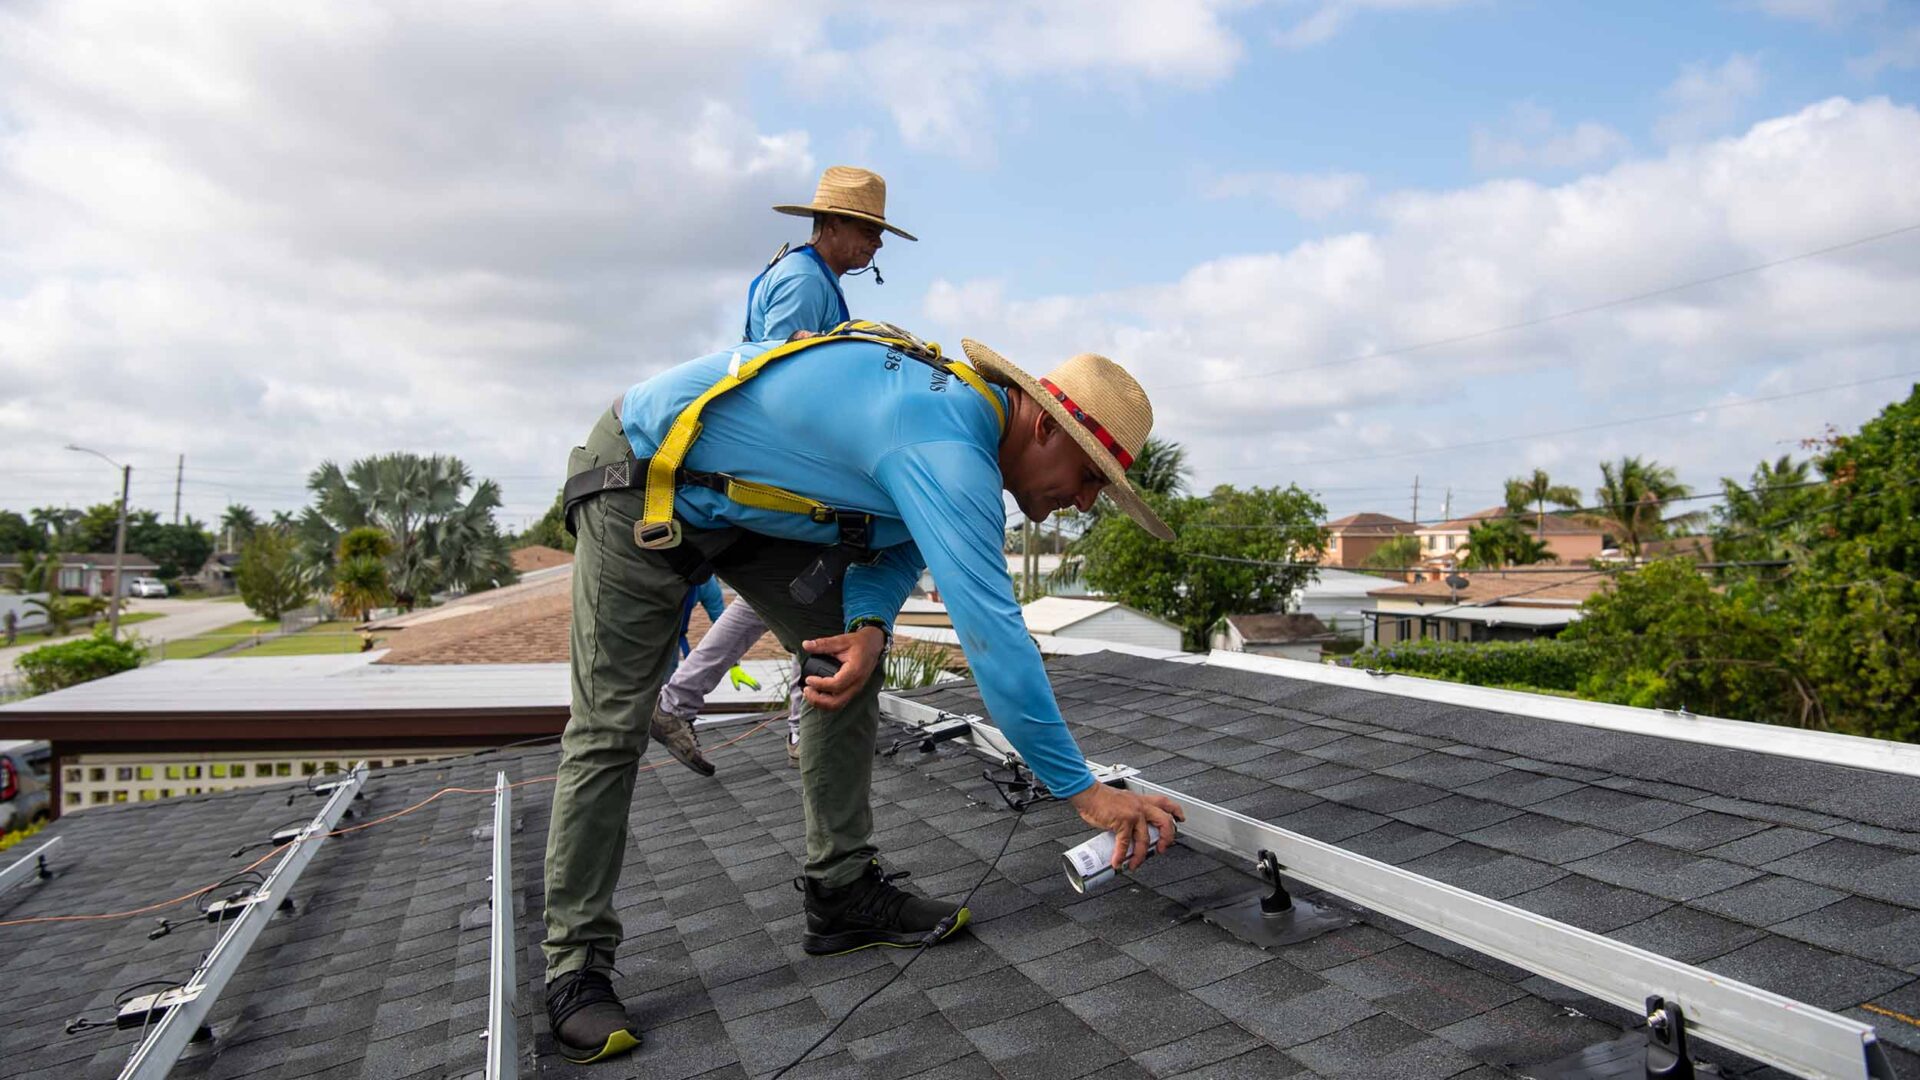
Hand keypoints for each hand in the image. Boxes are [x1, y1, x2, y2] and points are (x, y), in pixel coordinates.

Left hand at [727, 665, 760, 690]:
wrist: (735, 667)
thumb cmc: (734, 674)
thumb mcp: (734, 680)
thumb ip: (736, 685)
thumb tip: (739, 690)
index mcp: (744, 679)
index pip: (750, 683)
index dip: (753, 687)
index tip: (756, 690)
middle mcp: (747, 677)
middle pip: (753, 681)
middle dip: (757, 685)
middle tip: (760, 689)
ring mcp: (747, 676)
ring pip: (754, 680)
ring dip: (757, 683)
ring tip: (760, 686)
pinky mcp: (747, 675)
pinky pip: (752, 678)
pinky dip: (755, 681)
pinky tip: (756, 682)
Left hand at [798, 625, 885, 710]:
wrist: (873, 645)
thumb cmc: (860, 643)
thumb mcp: (841, 640)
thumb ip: (823, 644)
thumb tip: (806, 645)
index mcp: (855, 671)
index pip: (836, 685)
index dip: (820, 684)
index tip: (809, 679)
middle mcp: (856, 684)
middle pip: (836, 702)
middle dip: (818, 700)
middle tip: (806, 690)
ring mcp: (855, 689)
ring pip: (837, 706)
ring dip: (821, 703)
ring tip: (809, 693)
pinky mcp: (852, 691)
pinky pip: (839, 702)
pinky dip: (826, 702)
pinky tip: (817, 694)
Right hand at [1068, 783, 1184, 870]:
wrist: (1088, 794)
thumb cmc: (1101, 798)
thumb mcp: (1122, 802)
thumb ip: (1129, 814)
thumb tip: (1128, 831)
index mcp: (1141, 801)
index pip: (1165, 803)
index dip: (1176, 812)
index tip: (1180, 820)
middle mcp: (1141, 806)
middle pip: (1165, 822)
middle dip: (1167, 838)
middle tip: (1162, 849)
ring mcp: (1133, 814)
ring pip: (1145, 839)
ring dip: (1141, 855)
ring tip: (1135, 863)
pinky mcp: (1122, 822)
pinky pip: (1125, 844)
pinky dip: (1121, 855)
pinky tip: (1118, 861)